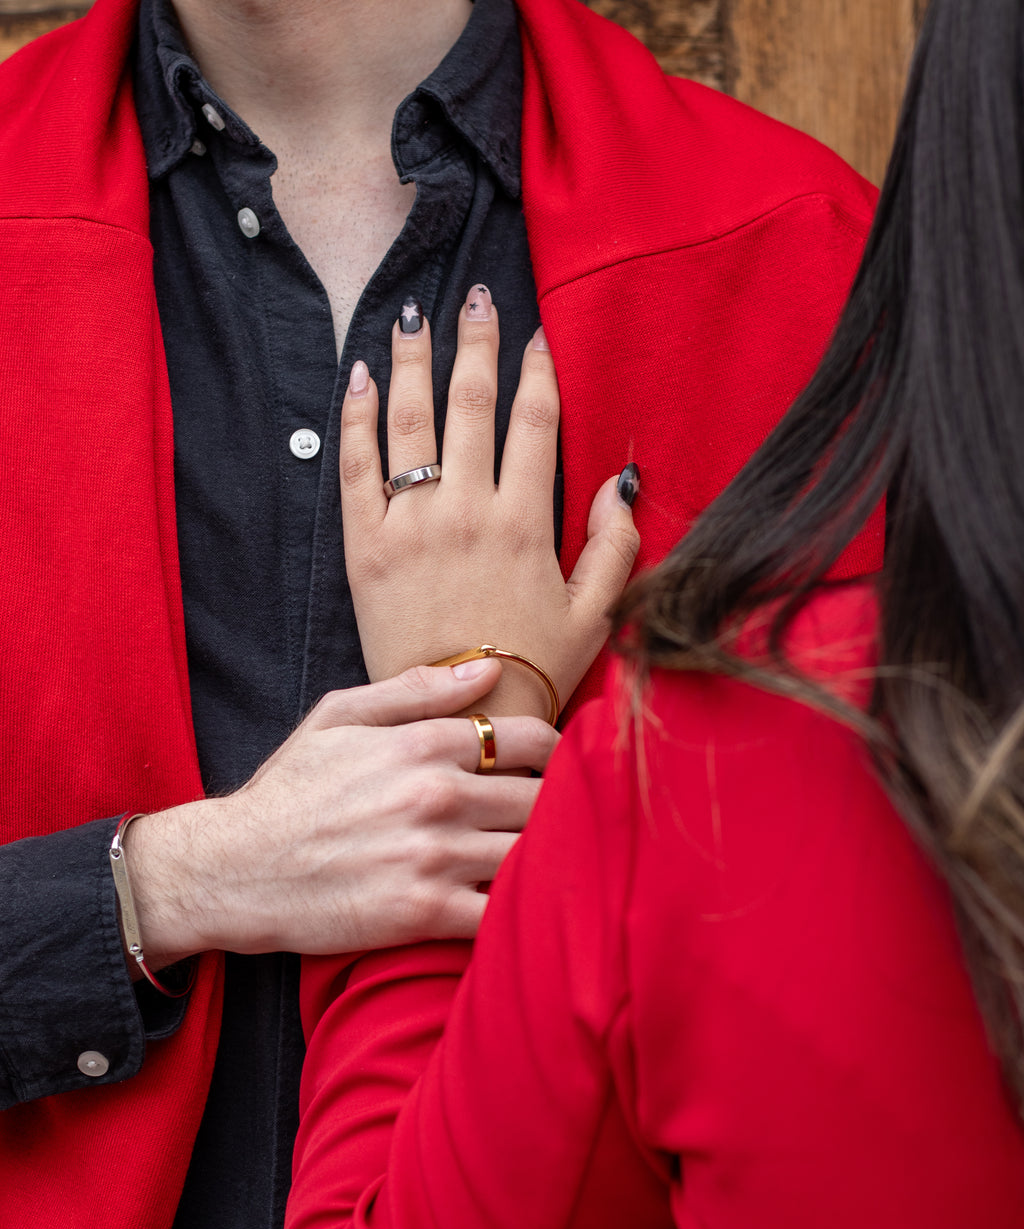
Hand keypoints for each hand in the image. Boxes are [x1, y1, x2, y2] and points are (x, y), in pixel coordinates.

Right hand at [124, 660, 555, 966]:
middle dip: (559, 809)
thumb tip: (487, 670)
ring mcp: (431, 856)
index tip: (558, 771)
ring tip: (552, 864)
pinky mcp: (422, 913)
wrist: (234, 870)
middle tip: (563, 823)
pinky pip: (502, 911)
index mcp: (421, 745)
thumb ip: (416, 690)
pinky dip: (522, 909)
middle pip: (543, 798)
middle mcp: (434, 796)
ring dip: (548, 858)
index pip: (531, 740)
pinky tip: (523, 908)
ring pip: (531, 852)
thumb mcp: (338, 718)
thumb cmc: (289, 793)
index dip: (559, 755)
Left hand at [340, 285, 640, 719]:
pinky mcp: (366, 548)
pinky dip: (356, 420)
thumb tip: (618, 482)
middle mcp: (466, 510)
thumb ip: (613, 545)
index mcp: (525, 521)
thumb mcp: (595, 614)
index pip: (534, 422)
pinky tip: (358, 380)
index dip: (537, 370)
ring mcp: (411, 526)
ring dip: (412, 362)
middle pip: (471, 403)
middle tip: (476, 298)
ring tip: (412, 318)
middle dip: (476, 342)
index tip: (536, 335)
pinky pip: (357, 468)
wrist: (460, 720)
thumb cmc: (532, 671)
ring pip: (410, 421)